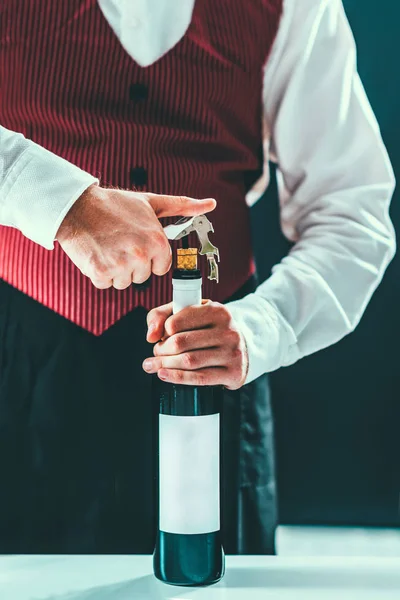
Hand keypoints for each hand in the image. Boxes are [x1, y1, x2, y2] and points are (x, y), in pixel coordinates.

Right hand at [56, 184, 215, 288]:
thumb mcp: (152, 202)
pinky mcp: (100, 273)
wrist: (77, 206)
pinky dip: (99, 272)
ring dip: (115, 270)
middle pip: (142, 276)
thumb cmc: (115, 204)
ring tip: (108, 246)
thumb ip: (182, 206)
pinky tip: (97, 253)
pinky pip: (105, 283)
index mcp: (158, 242)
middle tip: (119, 242)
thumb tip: (211, 204)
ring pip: (124, 282)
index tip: (136, 242)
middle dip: (131, 264)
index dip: (148, 256)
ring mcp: (121, 266)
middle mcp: (141, 256)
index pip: (161, 267)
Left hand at [143, 300, 248, 389]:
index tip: (159, 337)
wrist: (240, 349)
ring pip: (189, 361)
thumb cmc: (209, 330)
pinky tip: (164, 375)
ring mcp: (233, 352)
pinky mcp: (234, 373)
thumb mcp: (189, 313)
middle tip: (156, 353)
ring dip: (165, 365)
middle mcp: (228, 330)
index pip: (176, 322)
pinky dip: (178, 377)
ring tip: (154, 365)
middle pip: (180, 342)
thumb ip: (162, 315)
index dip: (162, 332)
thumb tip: (151, 335)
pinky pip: (200, 378)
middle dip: (161, 350)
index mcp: (216, 311)